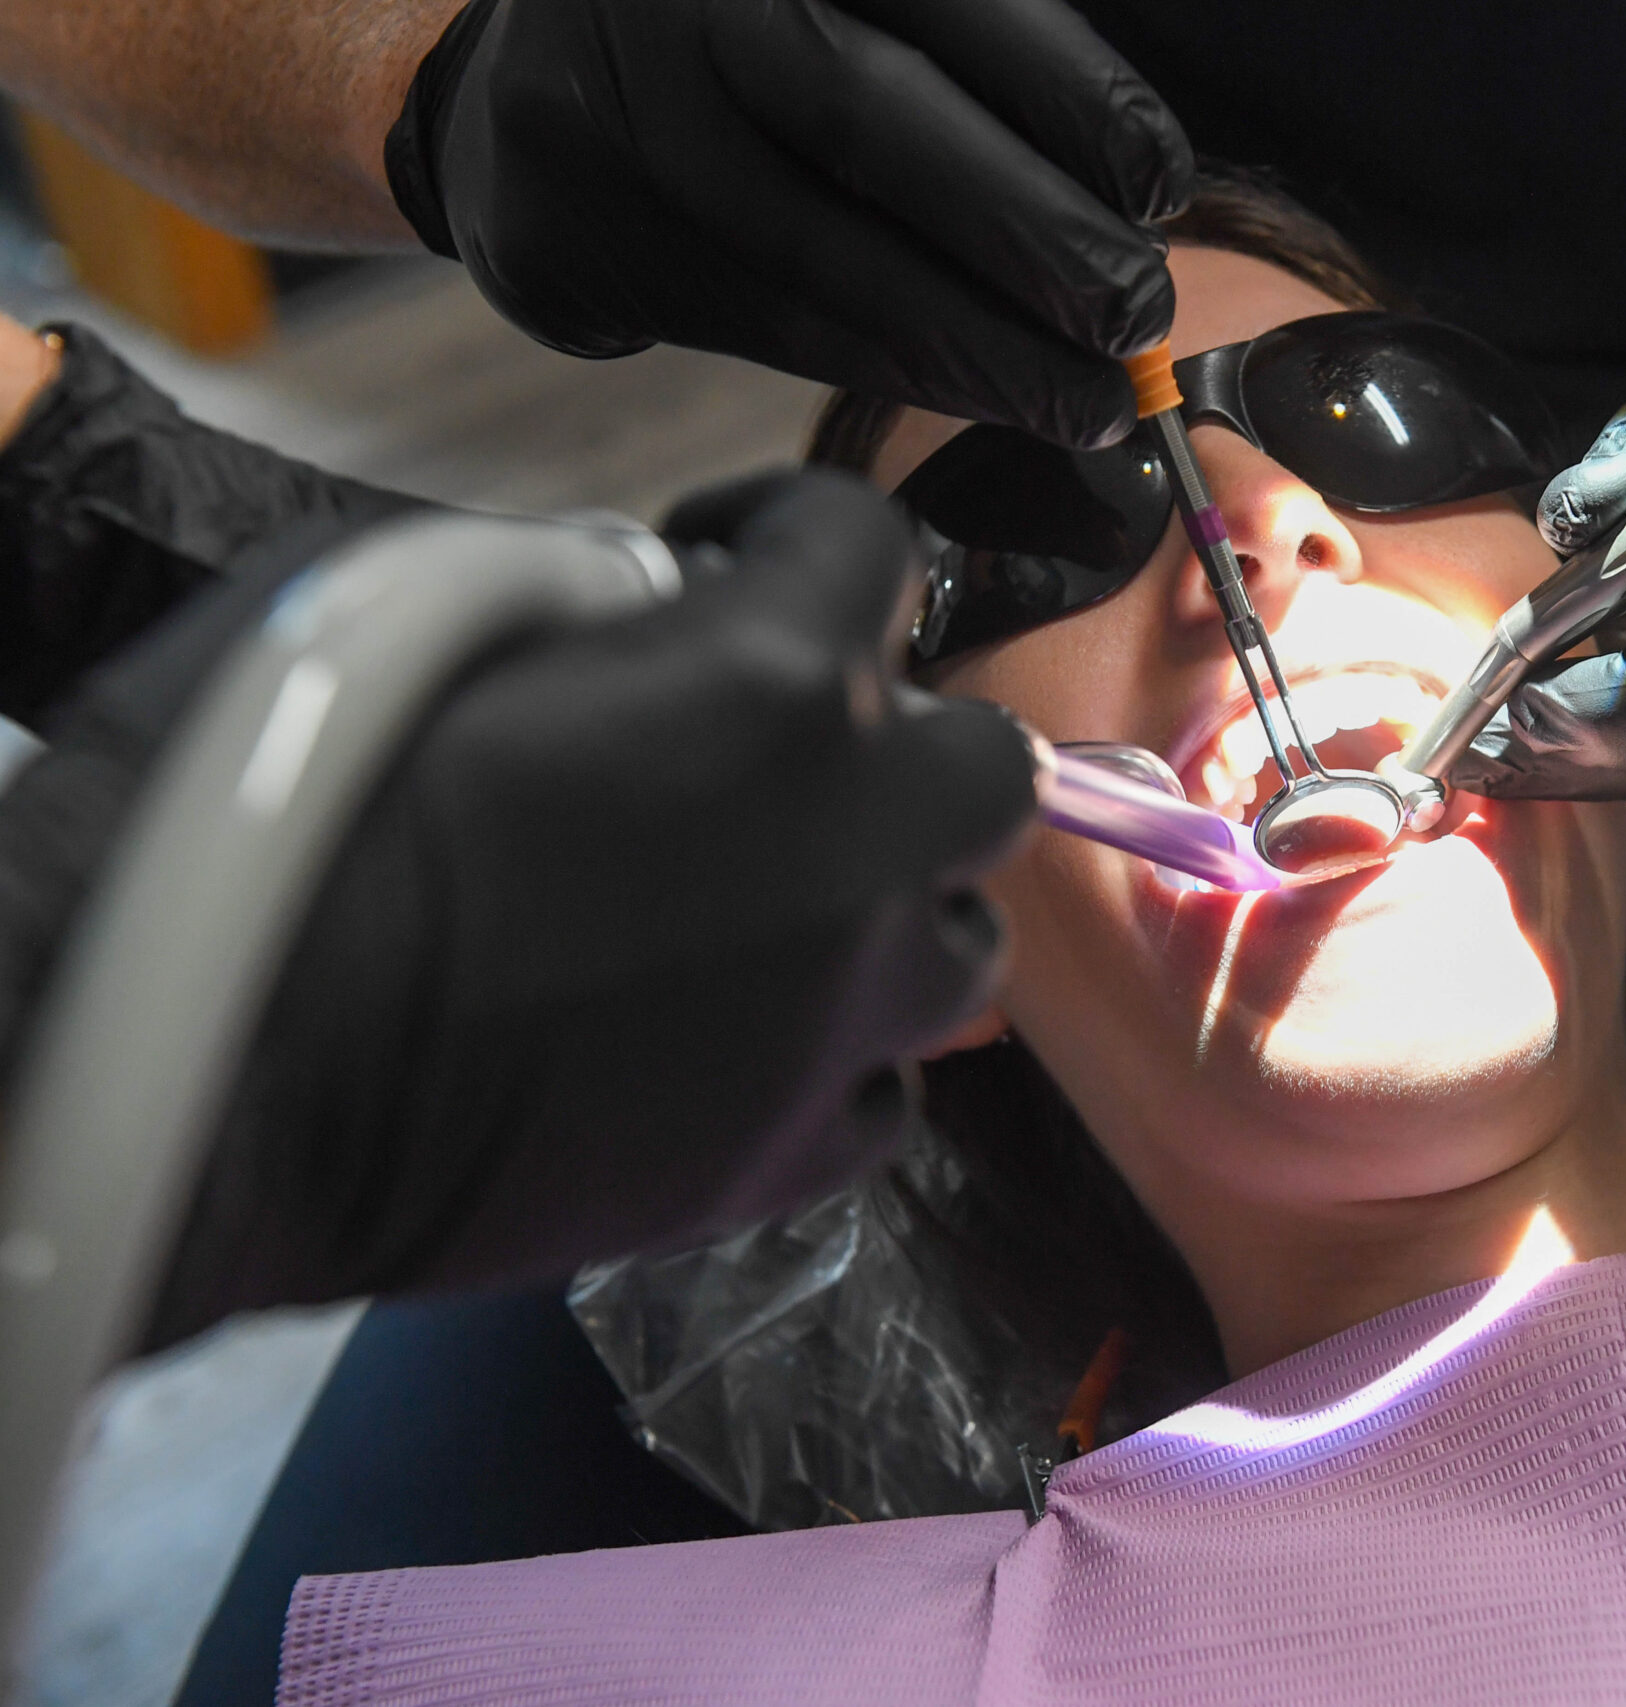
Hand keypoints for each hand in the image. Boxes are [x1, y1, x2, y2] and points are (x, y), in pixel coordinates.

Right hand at [154, 471, 1036, 1336]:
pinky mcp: (785, 1159)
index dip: (791, 532)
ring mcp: (838, 1017)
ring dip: (884, 908)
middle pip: (983, 765)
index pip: (872, 543)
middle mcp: (852, 847)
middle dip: (897, 744)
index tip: (727, 558)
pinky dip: (833, 1058)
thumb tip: (656, 606)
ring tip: (772, 915)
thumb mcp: (415, 606)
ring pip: (959, 942)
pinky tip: (736, 1041)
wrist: (218, 1074)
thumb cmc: (273, 816)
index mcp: (775, 681)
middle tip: (783, 759)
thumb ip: (588, 592)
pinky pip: (883, 1093)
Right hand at [384, 0, 1191, 446]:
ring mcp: (615, 116)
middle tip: (1136, 312)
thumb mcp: (842, 4)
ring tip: (1091, 399)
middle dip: (1025, 232)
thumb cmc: (741, 46)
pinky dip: (898, 368)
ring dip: (979, 344)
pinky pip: (772, 324)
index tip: (1161, 184)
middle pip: (870, 117)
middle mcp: (682, 3)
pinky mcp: (576, 235)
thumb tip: (1127, 191)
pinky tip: (991, 394)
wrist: (512, 89)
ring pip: (824, 251)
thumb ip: (967, 57)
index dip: (1063, 93)